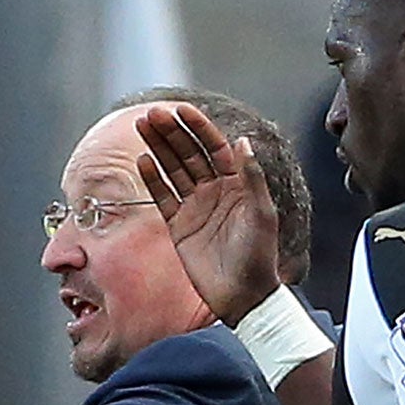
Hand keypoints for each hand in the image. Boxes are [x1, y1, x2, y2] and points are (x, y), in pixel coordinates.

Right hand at [134, 104, 283, 324]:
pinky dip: (153, 179)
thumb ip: (251, 177)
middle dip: (171, 132)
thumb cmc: (259, 255)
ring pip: (173, 170)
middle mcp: (214, 190)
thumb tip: (241, 141)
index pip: (214, 147)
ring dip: (158, 148)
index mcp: (236, 183)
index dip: (198, 127)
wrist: (243, 295)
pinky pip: (163, 197)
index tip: (181, 110)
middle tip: (152, 114)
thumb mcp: (261, 213)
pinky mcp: (179, 226)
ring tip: (143, 127)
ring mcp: (195, 207)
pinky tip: (143, 161)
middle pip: (189, 153)